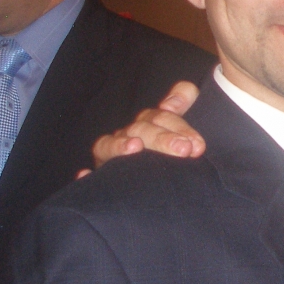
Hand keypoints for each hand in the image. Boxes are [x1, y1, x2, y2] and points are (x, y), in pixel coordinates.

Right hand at [80, 81, 204, 176]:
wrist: (158, 186)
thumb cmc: (172, 147)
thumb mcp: (178, 122)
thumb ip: (182, 98)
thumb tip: (178, 96)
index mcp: (147, 123)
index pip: (160, 116)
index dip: (178, 125)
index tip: (197, 144)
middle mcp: (127, 137)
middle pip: (140, 130)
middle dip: (163, 138)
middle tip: (184, 150)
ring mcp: (110, 156)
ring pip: (108, 145)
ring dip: (119, 145)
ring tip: (135, 147)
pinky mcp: (99, 178)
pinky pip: (89, 177)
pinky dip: (86, 176)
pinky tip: (86, 175)